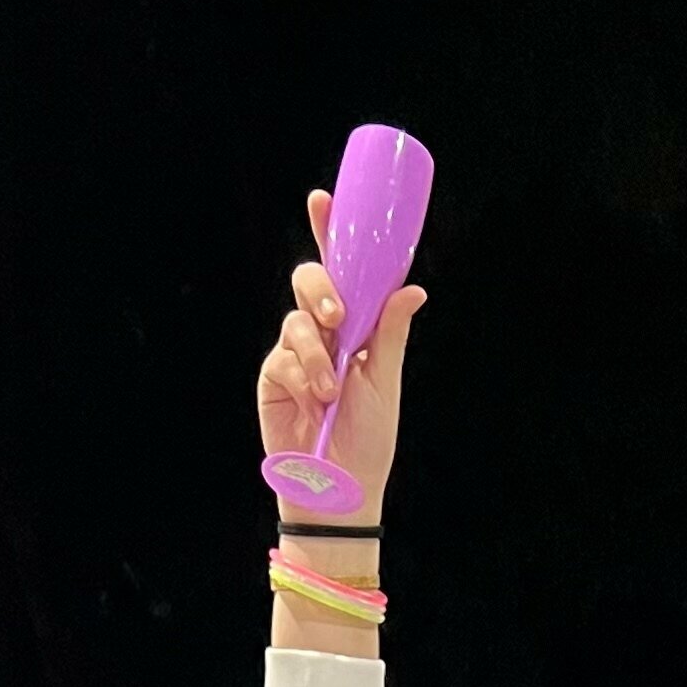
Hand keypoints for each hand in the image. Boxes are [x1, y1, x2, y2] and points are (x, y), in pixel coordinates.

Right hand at [256, 188, 426, 510]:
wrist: (340, 487)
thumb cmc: (369, 438)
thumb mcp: (385, 381)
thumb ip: (390, 333)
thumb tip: (412, 288)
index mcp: (355, 326)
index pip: (342, 270)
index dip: (329, 233)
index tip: (323, 200)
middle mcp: (323, 331)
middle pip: (309, 280)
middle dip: (321, 290)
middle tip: (337, 318)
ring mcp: (295, 351)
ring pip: (295, 319)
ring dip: (316, 353)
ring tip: (332, 390)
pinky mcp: (274, 374)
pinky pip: (282, 356)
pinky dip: (301, 376)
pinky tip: (314, 402)